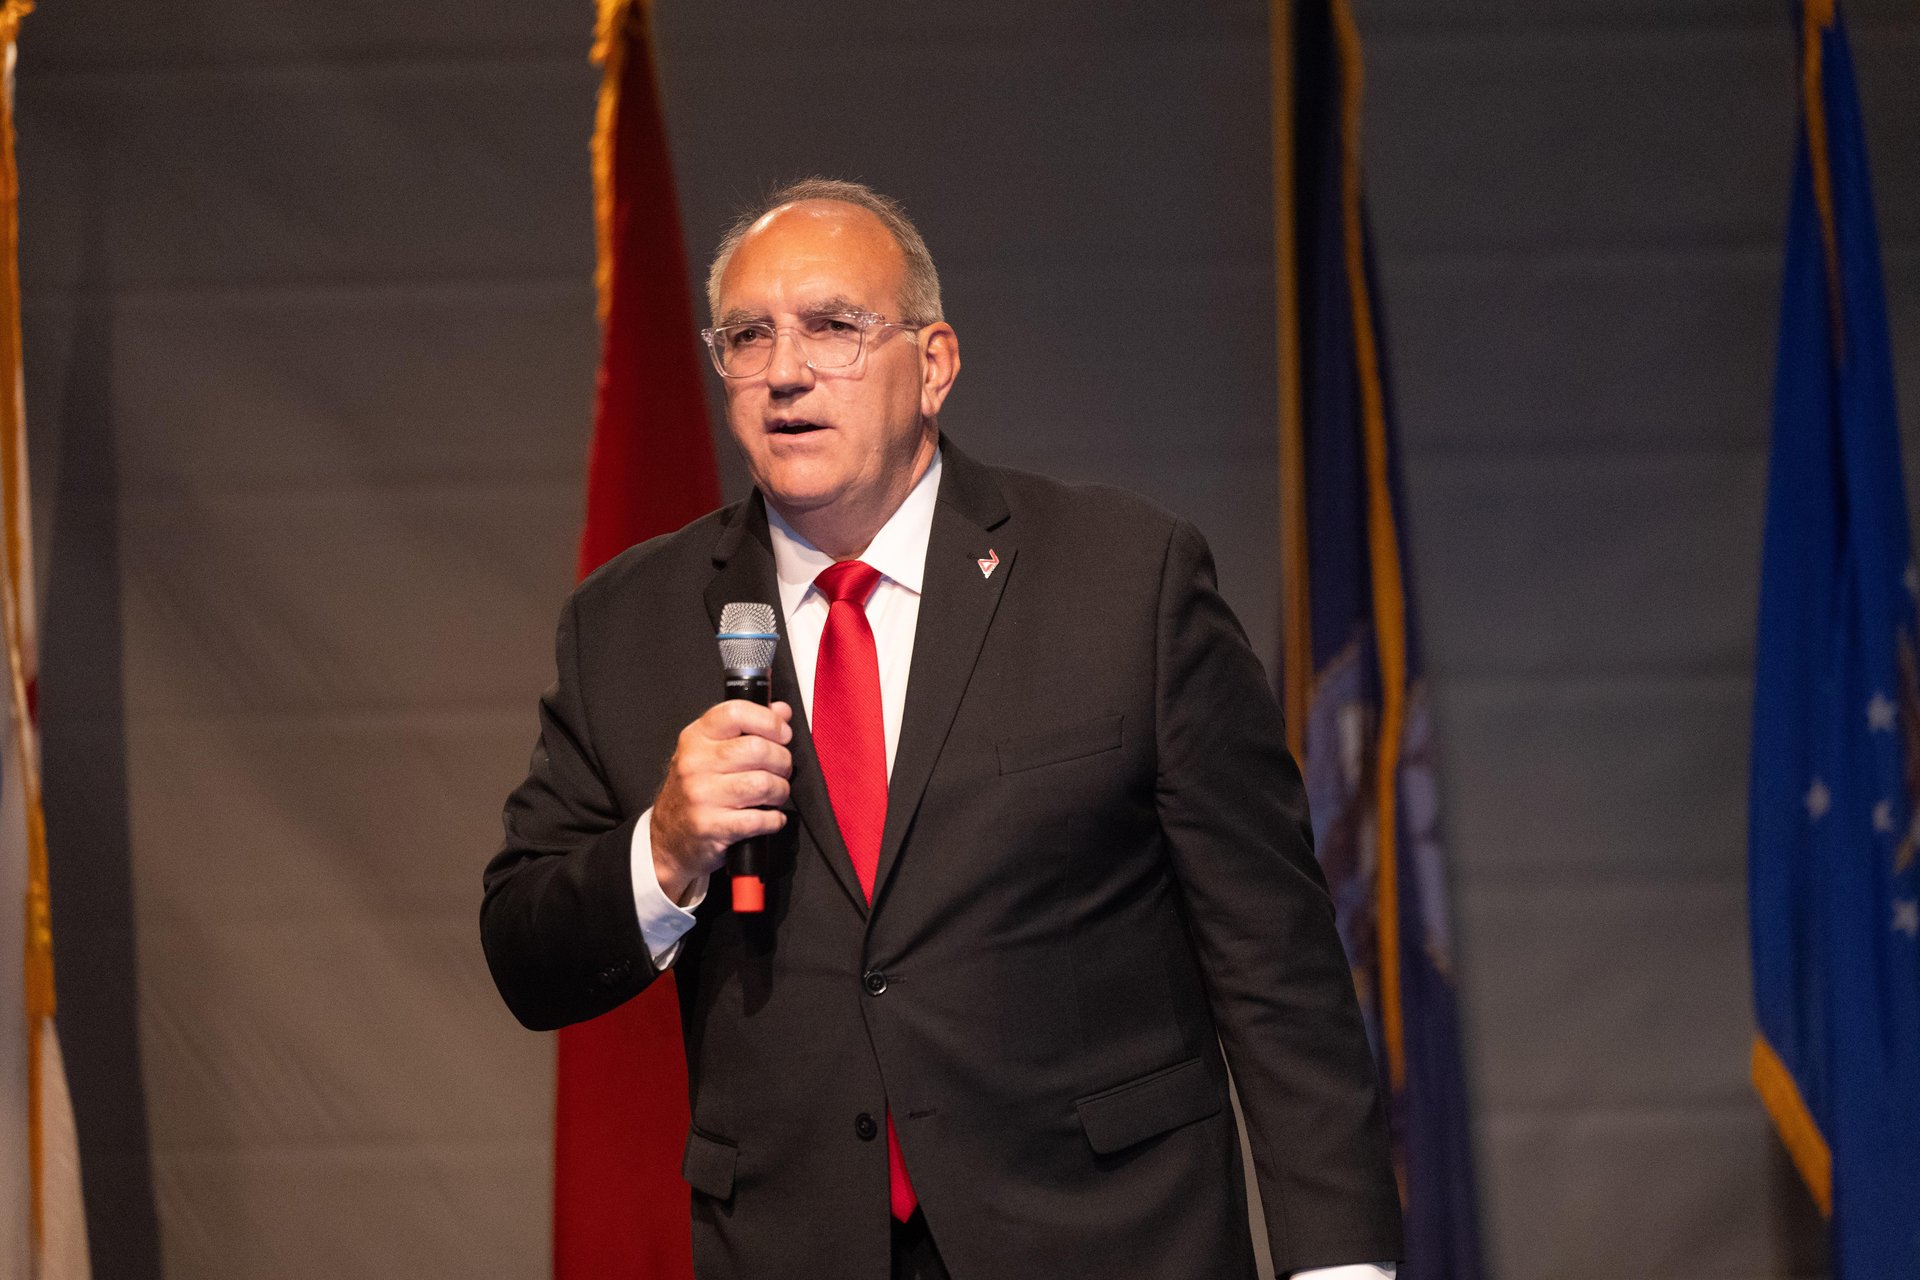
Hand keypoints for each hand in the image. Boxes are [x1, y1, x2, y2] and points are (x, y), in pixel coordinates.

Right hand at [651, 700, 792, 902]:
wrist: (668, 838)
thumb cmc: (695, 791)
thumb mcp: (710, 752)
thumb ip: (746, 728)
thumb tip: (781, 710)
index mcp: (696, 738)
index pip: (736, 712)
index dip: (769, 721)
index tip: (783, 733)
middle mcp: (695, 763)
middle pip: (757, 749)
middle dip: (782, 761)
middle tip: (781, 770)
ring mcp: (701, 795)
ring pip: (763, 783)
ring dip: (780, 791)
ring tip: (774, 795)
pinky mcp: (711, 826)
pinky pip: (759, 819)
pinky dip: (774, 820)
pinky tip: (769, 817)